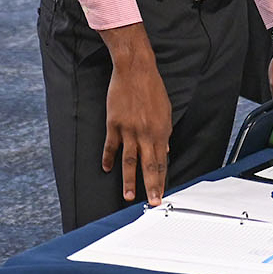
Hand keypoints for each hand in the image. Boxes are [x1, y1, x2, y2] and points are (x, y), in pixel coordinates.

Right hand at [101, 25, 172, 203]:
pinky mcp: (114, 124)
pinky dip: (108, 158)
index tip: (161, 194)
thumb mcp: (166, 110)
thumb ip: (165, 132)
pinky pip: (111, 145)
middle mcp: (146, 133)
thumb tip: (164, 151)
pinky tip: (107, 168)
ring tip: (129, 196)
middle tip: (152, 203)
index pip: (162, 161)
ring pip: (129, 161)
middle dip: (151, 187)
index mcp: (161, 131)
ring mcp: (129, 130)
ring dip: (129, 181)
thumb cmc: (152, 88)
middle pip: (149, 166)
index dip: (162, 179)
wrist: (135, 70)